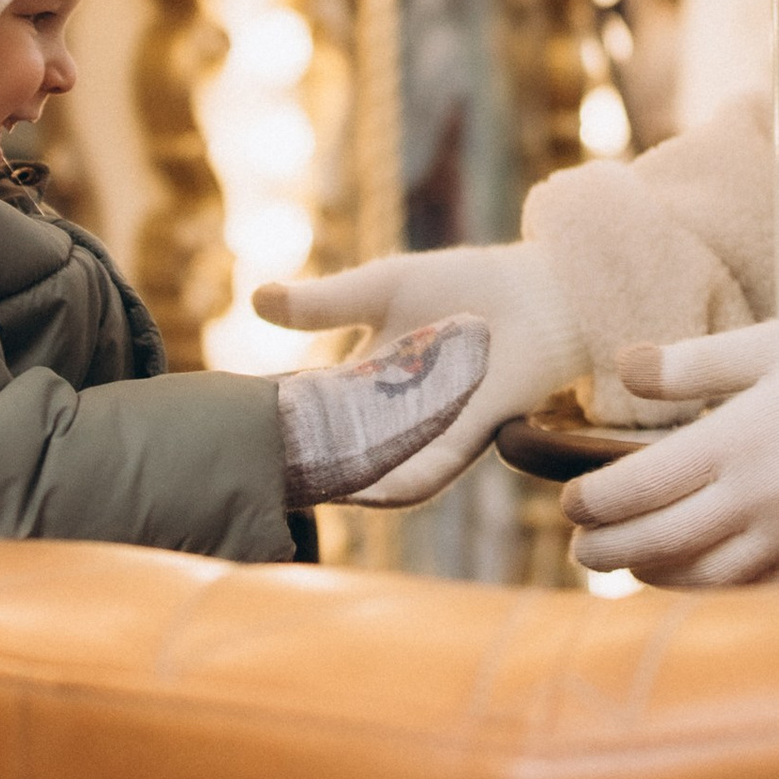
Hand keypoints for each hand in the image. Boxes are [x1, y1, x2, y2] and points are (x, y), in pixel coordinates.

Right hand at [253, 241, 590, 501]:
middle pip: (341, 450)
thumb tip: (254, 300)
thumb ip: (323, 303)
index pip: (314, 413)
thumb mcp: (382, 287)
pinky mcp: (472, 434)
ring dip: (348, 483)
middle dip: (305, 465)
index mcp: (368, 383)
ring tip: (308, 494)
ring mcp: (431, 430)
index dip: (280, 426)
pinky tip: (372, 491)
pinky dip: (402, 480)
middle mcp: (395, 417)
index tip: (236, 437)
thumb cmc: (468, 284)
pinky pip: (432, 468)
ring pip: (380, 469)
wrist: (542, 290)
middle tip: (258, 479)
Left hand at [567, 318, 778, 585]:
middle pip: (656, 542)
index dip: (592, 503)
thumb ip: (693, 363)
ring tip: (629, 567)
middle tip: (579, 550)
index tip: (570, 504)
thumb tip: (623, 364)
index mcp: (734, 441)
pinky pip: (755, 596)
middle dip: (606, 550)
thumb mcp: (774, 344)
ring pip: (699, 579)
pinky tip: (697, 587)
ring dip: (651, 577)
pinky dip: (713, 597)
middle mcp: (755, 500)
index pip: (636, 487)